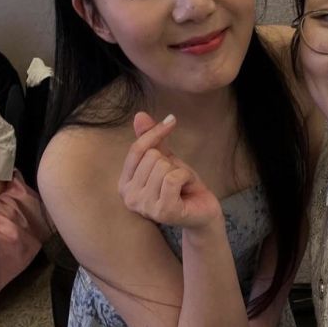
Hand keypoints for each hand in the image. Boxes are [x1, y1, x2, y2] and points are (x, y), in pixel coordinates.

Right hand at [118, 112, 221, 228]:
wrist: (202, 211)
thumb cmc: (181, 185)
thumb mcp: (165, 158)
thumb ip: (151, 139)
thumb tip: (139, 115)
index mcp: (124, 184)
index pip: (137, 149)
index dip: (155, 132)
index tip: (172, 120)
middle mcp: (129, 197)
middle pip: (152, 156)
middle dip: (171, 162)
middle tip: (177, 178)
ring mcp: (144, 206)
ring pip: (163, 167)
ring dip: (180, 171)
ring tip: (181, 185)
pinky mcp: (162, 211)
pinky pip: (173, 178)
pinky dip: (186, 177)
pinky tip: (186, 190)